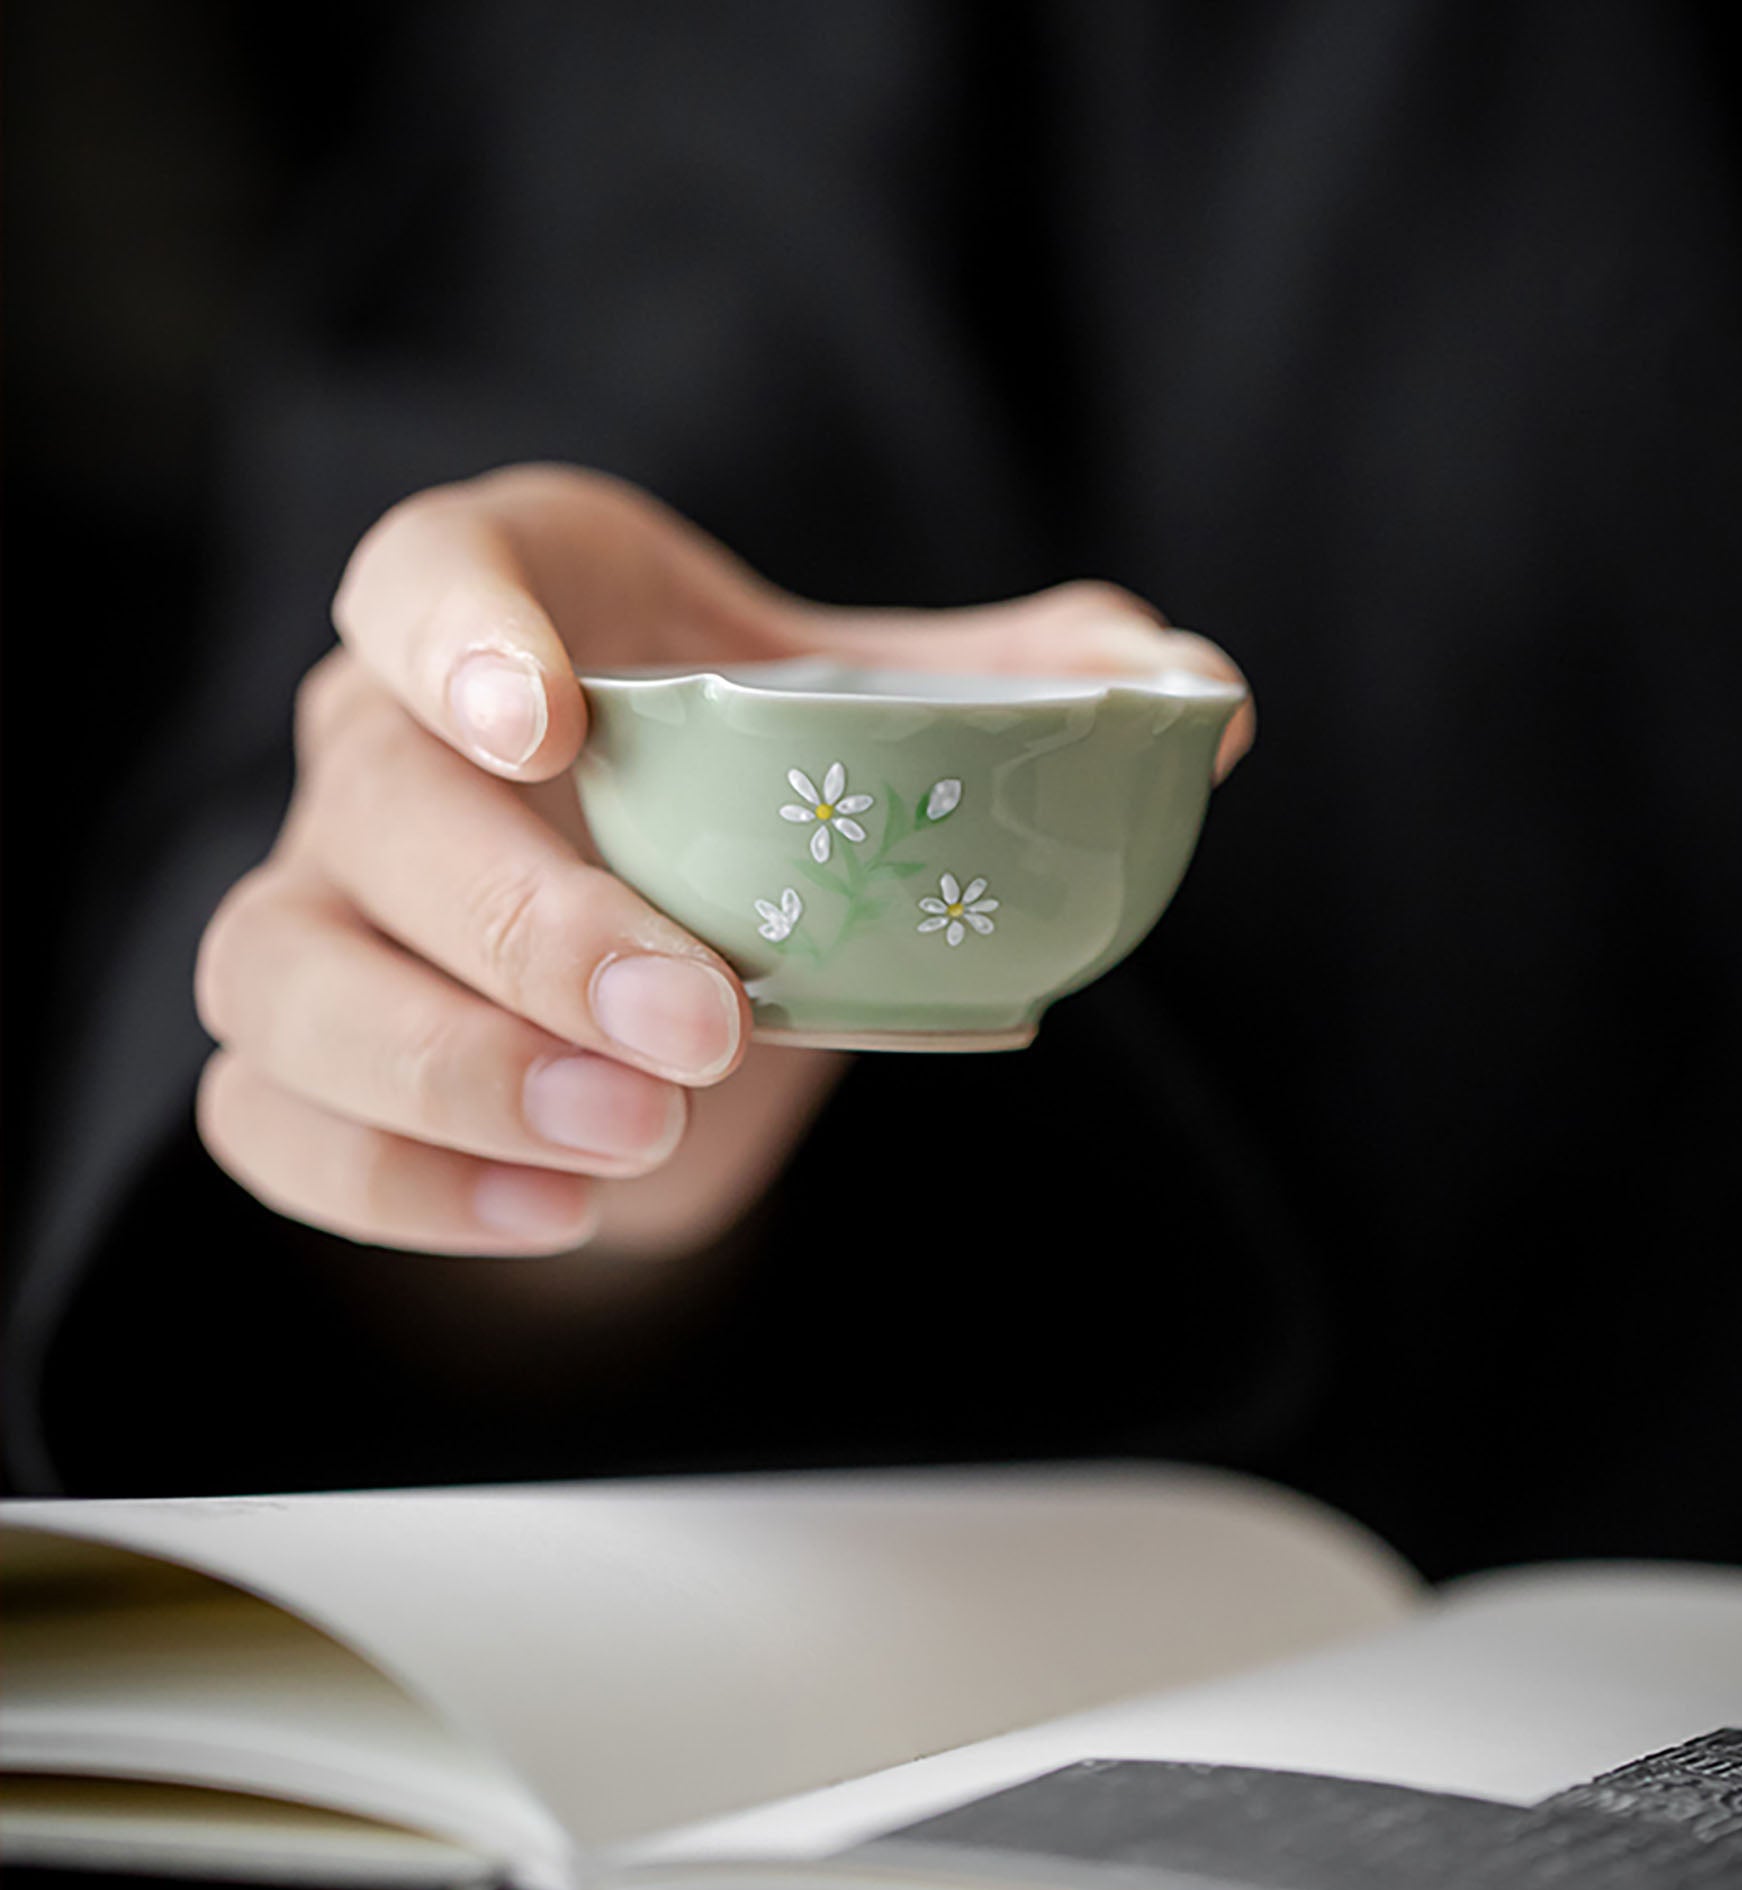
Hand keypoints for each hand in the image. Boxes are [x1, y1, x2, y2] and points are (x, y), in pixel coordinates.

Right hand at [194, 464, 1251, 1258]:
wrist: (681, 939)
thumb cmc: (765, 795)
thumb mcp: (890, 719)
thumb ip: (1037, 688)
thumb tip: (1215, 705)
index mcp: (516, 616)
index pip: (420, 567)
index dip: (454, 630)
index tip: (546, 724)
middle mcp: (381, 747)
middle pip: (369, 801)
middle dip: (527, 924)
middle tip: (701, 1025)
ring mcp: (322, 902)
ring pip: (280, 974)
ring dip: (446, 1070)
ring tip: (634, 1136)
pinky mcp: (311, 1053)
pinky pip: (271, 1122)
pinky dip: (399, 1186)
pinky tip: (560, 1215)